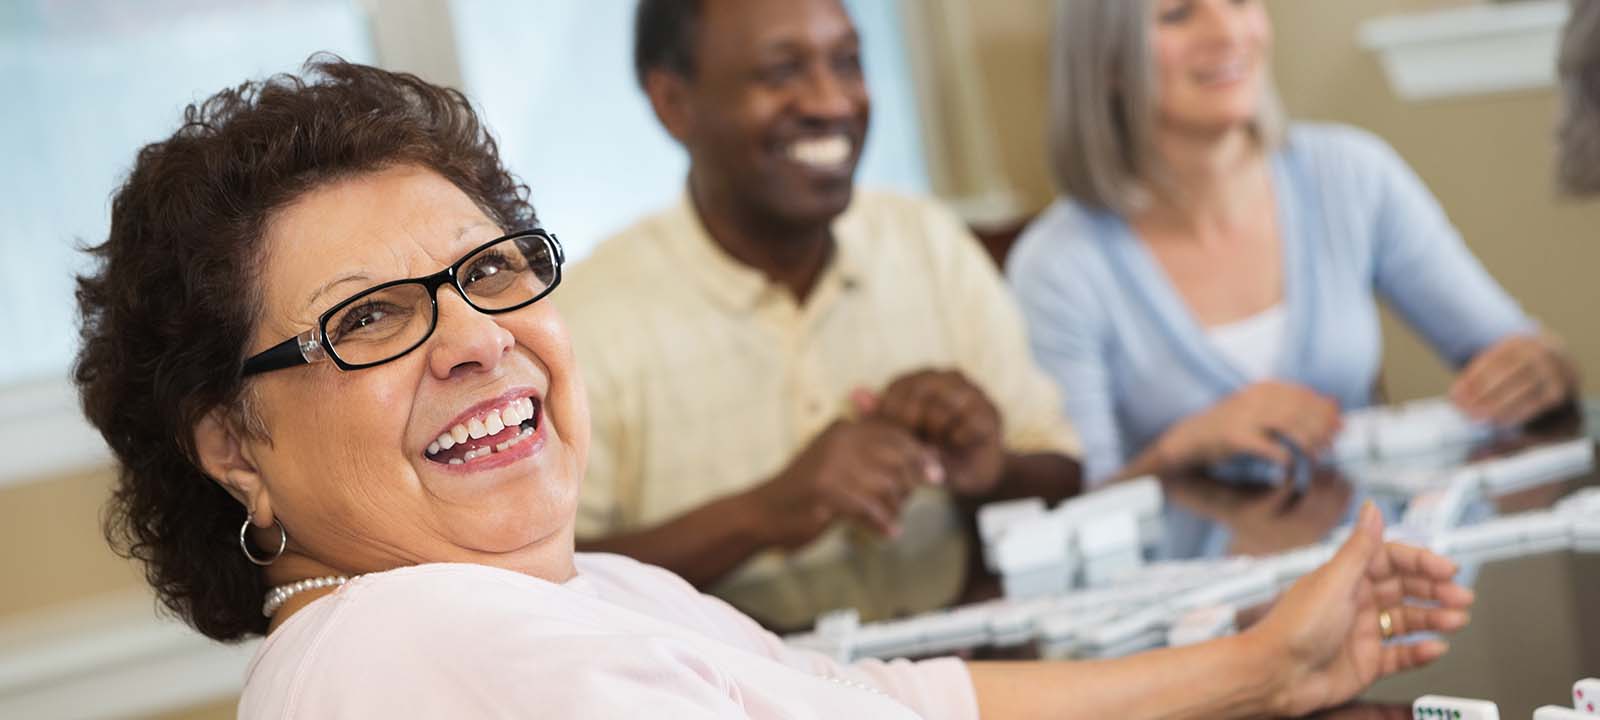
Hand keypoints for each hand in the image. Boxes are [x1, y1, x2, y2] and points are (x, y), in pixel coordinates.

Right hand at [745, 418, 940, 547]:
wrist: (762, 513)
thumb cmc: (808, 494)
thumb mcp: (842, 467)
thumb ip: (880, 459)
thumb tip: (931, 455)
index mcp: (844, 429)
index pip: (895, 433)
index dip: (920, 454)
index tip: (936, 475)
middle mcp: (839, 439)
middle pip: (896, 457)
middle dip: (910, 483)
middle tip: (905, 503)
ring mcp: (831, 463)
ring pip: (887, 485)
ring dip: (894, 508)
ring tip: (889, 521)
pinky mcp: (824, 490)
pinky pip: (870, 508)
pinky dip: (882, 524)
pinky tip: (885, 533)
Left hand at [859, 369, 1004, 496]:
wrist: (972, 470)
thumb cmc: (932, 450)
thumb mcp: (902, 437)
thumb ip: (879, 416)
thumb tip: (855, 393)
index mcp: (924, 377)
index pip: (898, 387)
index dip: (892, 417)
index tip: (894, 439)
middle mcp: (949, 377)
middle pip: (918, 396)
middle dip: (912, 427)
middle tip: (916, 444)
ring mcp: (972, 392)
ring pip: (940, 412)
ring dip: (934, 437)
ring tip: (936, 445)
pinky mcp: (990, 412)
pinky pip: (965, 427)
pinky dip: (955, 443)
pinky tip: (955, 447)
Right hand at [1161, 381, 1341, 469]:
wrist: (1190, 439)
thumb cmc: (1233, 427)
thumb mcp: (1265, 411)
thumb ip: (1298, 408)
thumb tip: (1336, 404)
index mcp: (1264, 388)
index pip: (1305, 395)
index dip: (1325, 412)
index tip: (1339, 428)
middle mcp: (1255, 398)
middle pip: (1301, 409)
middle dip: (1321, 428)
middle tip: (1332, 446)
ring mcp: (1243, 416)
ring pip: (1290, 426)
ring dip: (1308, 442)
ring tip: (1317, 457)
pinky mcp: (1235, 437)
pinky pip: (1271, 448)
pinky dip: (1286, 458)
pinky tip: (1291, 466)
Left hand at [1249, 503, 1474, 716]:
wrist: (1276, 676)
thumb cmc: (1295, 628)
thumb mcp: (1334, 581)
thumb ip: (1359, 547)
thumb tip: (1371, 508)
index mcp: (1346, 577)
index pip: (1392, 560)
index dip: (1421, 562)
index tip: (1448, 569)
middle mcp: (1356, 601)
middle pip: (1405, 589)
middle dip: (1435, 590)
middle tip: (1462, 597)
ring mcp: (1363, 631)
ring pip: (1408, 620)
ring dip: (1435, 618)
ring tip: (1457, 620)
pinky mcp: (1367, 661)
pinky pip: (1402, 654)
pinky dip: (1421, 651)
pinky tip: (1436, 647)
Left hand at [1451, 332, 1576, 426]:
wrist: (1559, 364)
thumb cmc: (1517, 365)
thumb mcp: (1501, 359)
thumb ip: (1479, 373)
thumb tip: (1457, 395)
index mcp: (1517, 342)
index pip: (1491, 361)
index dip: (1471, 379)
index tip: (1455, 395)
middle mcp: (1537, 353)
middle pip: (1505, 376)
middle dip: (1481, 394)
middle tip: (1463, 409)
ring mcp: (1550, 372)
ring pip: (1519, 391)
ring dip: (1495, 406)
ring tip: (1476, 417)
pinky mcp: (1557, 391)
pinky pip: (1533, 404)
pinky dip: (1514, 413)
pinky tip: (1498, 421)